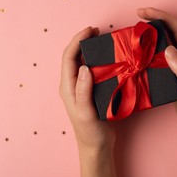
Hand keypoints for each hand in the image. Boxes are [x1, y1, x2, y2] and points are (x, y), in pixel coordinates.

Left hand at [59, 27, 114, 151]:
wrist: (96, 146)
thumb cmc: (90, 131)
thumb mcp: (86, 112)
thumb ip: (83, 91)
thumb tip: (84, 67)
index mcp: (67, 87)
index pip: (69, 57)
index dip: (77, 41)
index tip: (90, 30)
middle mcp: (72, 84)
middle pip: (74, 56)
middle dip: (83, 41)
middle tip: (98, 31)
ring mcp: (81, 88)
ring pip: (82, 62)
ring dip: (90, 49)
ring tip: (103, 40)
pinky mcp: (90, 91)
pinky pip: (92, 70)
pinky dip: (98, 60)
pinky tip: (108, 58)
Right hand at [137, 7, 176, 125]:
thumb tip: (168, 49)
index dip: (161, 16)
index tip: (143, 12)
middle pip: (172, 28)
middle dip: (156, 17)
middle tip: (138, 13)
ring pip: (168, 37)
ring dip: (154, 28)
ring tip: (138, 26)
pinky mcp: (176, 66)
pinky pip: (164, 48)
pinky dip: (153, 42)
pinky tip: (143, 45)